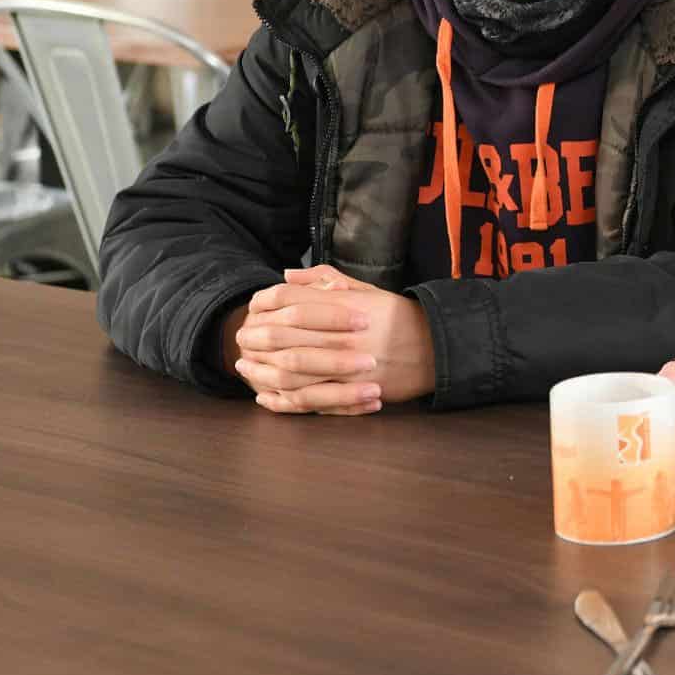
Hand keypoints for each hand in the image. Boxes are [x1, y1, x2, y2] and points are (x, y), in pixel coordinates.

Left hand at [233, 265, 434, 414]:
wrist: (435, 348)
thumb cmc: (397, 317)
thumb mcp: (366, 289)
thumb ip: (327, 279)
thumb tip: (288, 274)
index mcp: (346, 305)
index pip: (291, 299)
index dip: (265, 303)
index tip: (252, 308)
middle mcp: (343, 334)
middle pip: (283, 333)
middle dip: (255, 337)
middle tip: (240, 339)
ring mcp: (347, 365)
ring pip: (290, 369)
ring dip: (261, 369)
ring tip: (245, 367)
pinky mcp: (352, 391)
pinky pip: (309, 398)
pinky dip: (283, 400)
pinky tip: (266, 397)